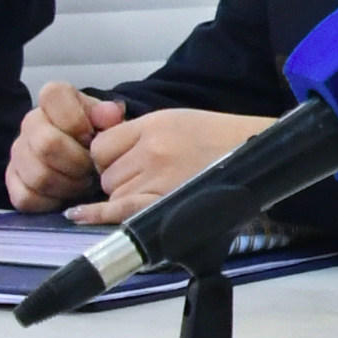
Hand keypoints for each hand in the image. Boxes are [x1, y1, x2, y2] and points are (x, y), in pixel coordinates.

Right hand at [6, 81, 106, 214]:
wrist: (87, 159)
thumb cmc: (99, 137)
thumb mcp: (110, 122)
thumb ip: (110, 117)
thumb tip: (109, 114)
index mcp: (54, 100)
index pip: (53, 96)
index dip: (75, 120)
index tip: (91, 137)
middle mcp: (31, 121)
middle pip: (47, 144)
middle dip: (77, 163)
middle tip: (91, 170)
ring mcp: (18, 151)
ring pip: (38, 176)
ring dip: (68, 186)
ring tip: (82, 184)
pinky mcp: (12, 179)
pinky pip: (25, 197)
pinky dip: (50, 203)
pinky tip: (64, 197)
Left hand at [75, 106, 269, 225]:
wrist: (259, 153)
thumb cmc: (220, 139)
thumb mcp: (176, 121)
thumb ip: (140, 134)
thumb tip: (104, 153)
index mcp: (154, 126)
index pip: (101, 146)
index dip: (107, 159)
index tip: (123, 164)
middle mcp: (152, 150)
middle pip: (106, 173)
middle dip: (117, 179)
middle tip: (148, 180)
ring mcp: (159, 178)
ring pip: (113, 194)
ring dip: (125, 197)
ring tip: (155, 193)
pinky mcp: (167, 203)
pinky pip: (120, 211)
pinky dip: (98, 215)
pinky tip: (78, 216)